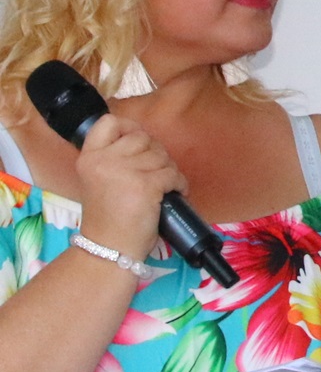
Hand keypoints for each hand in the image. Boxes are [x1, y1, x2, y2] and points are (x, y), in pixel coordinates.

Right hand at [75, 115, 185, 259]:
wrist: (108, 249)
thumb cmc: (109, 219)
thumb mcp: (100, 181)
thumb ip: (115, 160)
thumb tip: (147, 143)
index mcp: (89, 157)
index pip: (109, 122)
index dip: (129, 127)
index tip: (139, 143)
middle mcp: (103, 160)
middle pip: (143, 138)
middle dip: (156, 154)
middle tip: (155, 174)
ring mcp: (124, 171)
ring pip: (162, 156)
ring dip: (169, 171)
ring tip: (163, 188)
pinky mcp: (146, 185)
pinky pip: (173, 174)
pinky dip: (179, 184)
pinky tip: (174, 194)